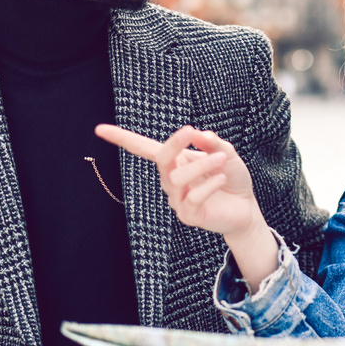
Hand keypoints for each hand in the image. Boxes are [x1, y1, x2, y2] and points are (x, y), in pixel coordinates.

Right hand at [96, 123, 279, 287]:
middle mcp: (171, 180)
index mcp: (175, 161)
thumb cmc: (232, 178)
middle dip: (174, 143)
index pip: (143, 148)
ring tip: (222, 161)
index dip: (122, 138)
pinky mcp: (189, 216)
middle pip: (161, 158)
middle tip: (191, 131)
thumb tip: (198, 133)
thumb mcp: (227, 154)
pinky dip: (208, 185)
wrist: (246, 209)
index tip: (99, 129)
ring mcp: (177, 199)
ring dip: (201, 164)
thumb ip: (213, 143)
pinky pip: (192, 198)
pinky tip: (221, 179)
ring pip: (178, 178)